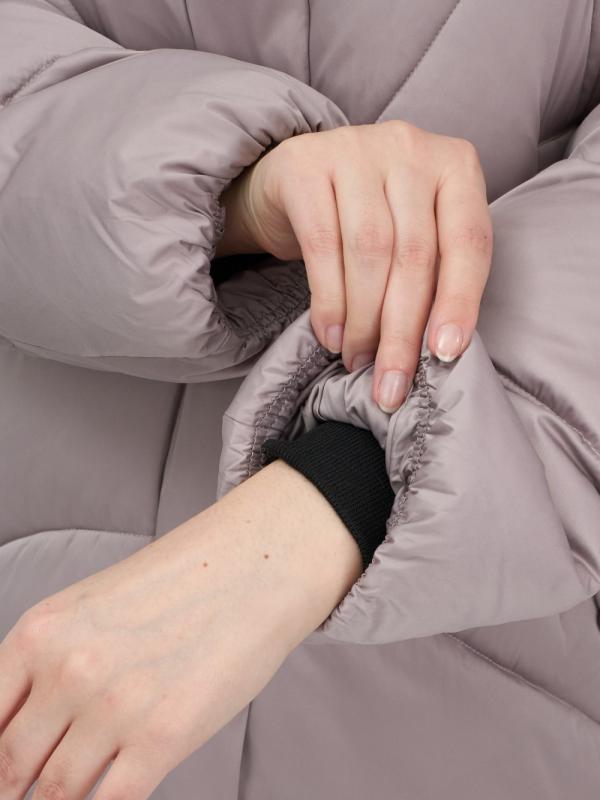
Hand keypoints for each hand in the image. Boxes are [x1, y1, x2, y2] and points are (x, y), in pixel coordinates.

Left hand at [0, 461, 361, 798]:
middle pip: (11, 766)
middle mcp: (68, 670)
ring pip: (56, 792)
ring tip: (79, 784)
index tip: (4, 772)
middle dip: (16, 788)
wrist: (251, 566)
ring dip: (58, 798)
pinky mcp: (163, 737)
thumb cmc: (177, 586)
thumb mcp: (90, 610)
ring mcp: (114, 706)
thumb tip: (23, 732)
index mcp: (40, 633)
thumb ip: (47, 667)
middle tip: (27, 791)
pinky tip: (114, 791)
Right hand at [216, 120, 492, 411]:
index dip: (459, 302)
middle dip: (403, 330)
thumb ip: (434, 274)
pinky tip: (329, 335)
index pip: (469, 240)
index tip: (444, 355)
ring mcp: (356, 149)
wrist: (295, 183)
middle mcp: (410, 148)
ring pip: (370, 251)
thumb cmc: (366, 220)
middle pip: (415, 253)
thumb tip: (437, 352)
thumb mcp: (413, 235)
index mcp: (455, 165)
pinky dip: (328, 300)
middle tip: (392, 385)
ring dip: (363, 321)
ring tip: (357, 360)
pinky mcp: (306, 165)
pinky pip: (322, 245)